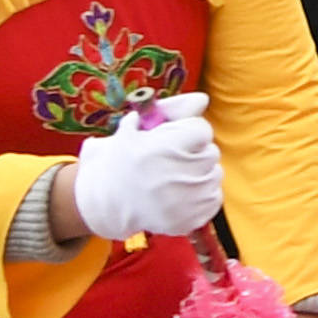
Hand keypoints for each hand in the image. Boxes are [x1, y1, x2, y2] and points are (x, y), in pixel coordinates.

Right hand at [67, 92, 224, 241]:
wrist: (104, 206)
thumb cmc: (117, 163)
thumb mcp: (133, 129)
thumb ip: (170, 111)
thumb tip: (202, 99)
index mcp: (164, 148)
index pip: (201, 129)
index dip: (187, 132)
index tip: (173, 139)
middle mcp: (180, 173)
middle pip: (210, 152)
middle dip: (193, 152)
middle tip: (170, 159)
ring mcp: (190, 199)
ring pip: (214, 174)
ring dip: (198, 173)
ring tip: (171, 178)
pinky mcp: (195, 218)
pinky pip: (213, 197)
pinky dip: (201, 195)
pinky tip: (178, 195)